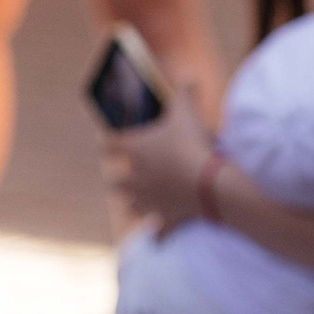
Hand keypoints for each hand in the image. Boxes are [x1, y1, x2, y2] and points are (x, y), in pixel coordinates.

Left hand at [103, 100, 215, 227]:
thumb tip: (188, 75)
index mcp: (136, 151)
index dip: (108, 142)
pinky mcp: (165, 218)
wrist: (205, 184)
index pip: (110, 144)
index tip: (107, 141)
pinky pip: (157, 231)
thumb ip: (184, 93)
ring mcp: (149, 201)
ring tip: (140, 202)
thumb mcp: (187, 113)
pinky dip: (158, 233)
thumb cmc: (191, 144)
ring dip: (135, 203)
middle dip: (119, 180)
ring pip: (132, 206)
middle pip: (115, 182)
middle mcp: (135, 178)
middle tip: (123, 177)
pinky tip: (158, 238)